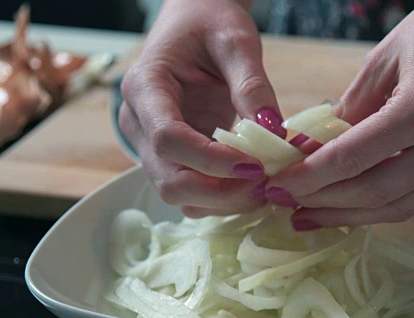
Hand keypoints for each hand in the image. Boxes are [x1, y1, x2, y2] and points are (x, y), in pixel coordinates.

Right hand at [119, 0, 280, 216]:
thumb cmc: (209, 23)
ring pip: (178, 193)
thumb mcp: (235, 41)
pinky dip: (220, 198)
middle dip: (220, 191)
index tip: (257, 166)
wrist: (195, 22)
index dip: (212, 161)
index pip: (169, 139)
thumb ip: (252, 84)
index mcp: (145, 87)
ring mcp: (150, 143)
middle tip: (267, 183)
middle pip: (169, 179)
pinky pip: (190, 191)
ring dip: (222, 201)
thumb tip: (274, 132)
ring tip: (265, 187)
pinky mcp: (171, 155)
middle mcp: (139, 122)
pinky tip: (252, 187)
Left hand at [266, 0, 413, 228]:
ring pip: (399, 207)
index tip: (277, 187)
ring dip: (351, 216)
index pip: (351, 158)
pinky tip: (353, 207)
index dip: (309, 178)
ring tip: (312, 217)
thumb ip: (351, 109)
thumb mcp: (385, 59)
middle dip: (324, 203)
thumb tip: (317, 149)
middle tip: (286, 204)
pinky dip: (382, 206)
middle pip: (373, 193)